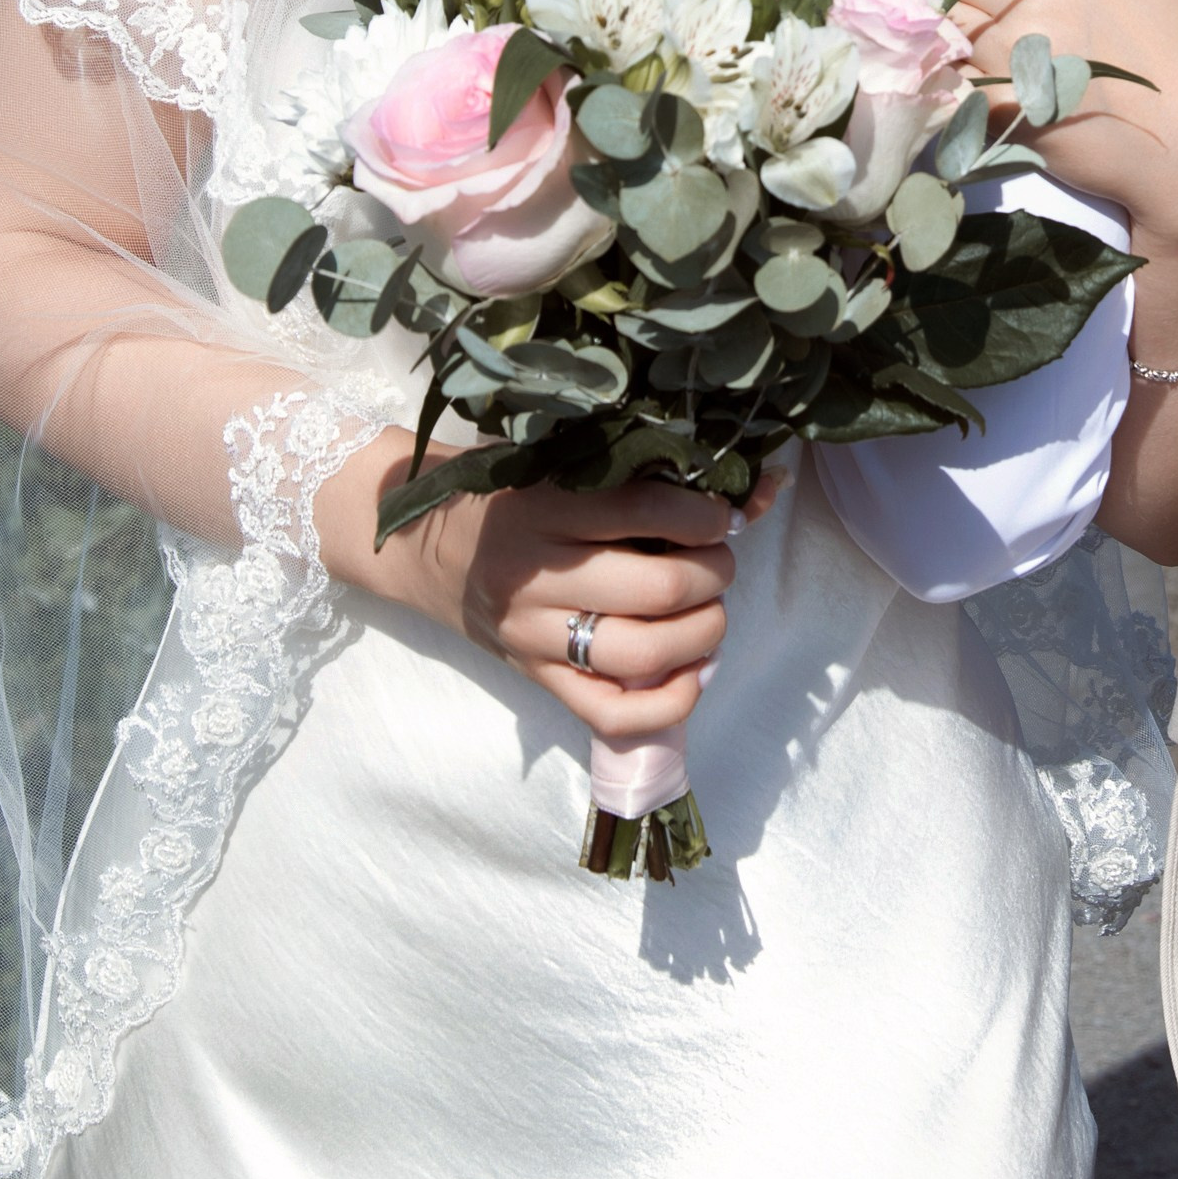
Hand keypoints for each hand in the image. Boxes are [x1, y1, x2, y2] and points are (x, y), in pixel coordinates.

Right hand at [319, 435, 779, 748]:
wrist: (420, 547)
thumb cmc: (503, 493)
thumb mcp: (555, 464)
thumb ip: (638, 472)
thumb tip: (757, 487)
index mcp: (540, 506)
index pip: (642, 509)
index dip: (703, 512)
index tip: (723, 511)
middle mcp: (535, 575)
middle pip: (655, 587)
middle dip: (713, 573)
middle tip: (720, 560)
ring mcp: (533, 636)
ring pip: (642, 653)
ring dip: (703, 632)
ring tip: (710, 610)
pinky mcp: (536, 679)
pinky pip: (611, 714)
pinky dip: (669, 702)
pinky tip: (695, 671)